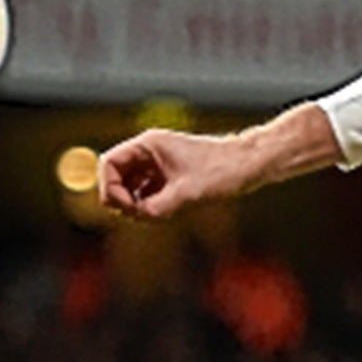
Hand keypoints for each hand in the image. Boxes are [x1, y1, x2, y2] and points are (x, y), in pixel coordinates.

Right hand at [98, 129, 255, 219]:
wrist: (252, 166)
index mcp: (148, 145)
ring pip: (131, 187)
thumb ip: (158, 206)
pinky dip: (148, 205)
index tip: (126, 207)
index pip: (109, 164)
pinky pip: (146, 193)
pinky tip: (162, 214)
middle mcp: (149, 153)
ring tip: (153, 215)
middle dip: (122, 199)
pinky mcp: (169, 177)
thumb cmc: (224, 171)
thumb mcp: (188, 193)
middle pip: (116, 177)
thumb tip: (135, 216)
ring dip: (135, 204)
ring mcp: (158, 165)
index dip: (110, 188)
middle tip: (139, 215)